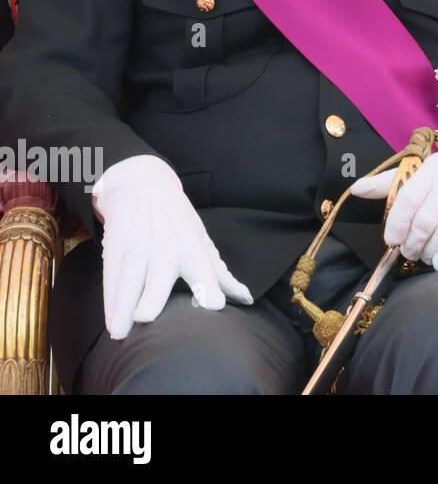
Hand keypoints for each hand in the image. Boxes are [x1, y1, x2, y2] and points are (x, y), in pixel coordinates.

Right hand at [92, 155, 252, 340]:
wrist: (142, 186)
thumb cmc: (179, 223)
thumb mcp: (202, 242)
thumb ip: (220, 274)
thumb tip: (246, 298)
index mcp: (191, 247)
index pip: (202, 268)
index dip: (209, 285)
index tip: (215, 304)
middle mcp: (165, 249)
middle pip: (159, 273)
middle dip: (153, 295)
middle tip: (145, 318)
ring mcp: (137, 249)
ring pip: (129, 279)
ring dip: (122, 307)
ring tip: (119, 333)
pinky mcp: (116, 251)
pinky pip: (112, 278)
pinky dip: (110, 301)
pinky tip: (111, 322)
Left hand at [352, 131, 437, 269]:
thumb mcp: (430, 172)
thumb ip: (394, 183)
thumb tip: (356, 189)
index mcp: (434, 168)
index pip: (407, 198)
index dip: (397, 225)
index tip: (393, 241)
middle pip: (425, 220)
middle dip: (414, 244)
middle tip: (412, 254)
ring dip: (432, 251)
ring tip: (428, 258)